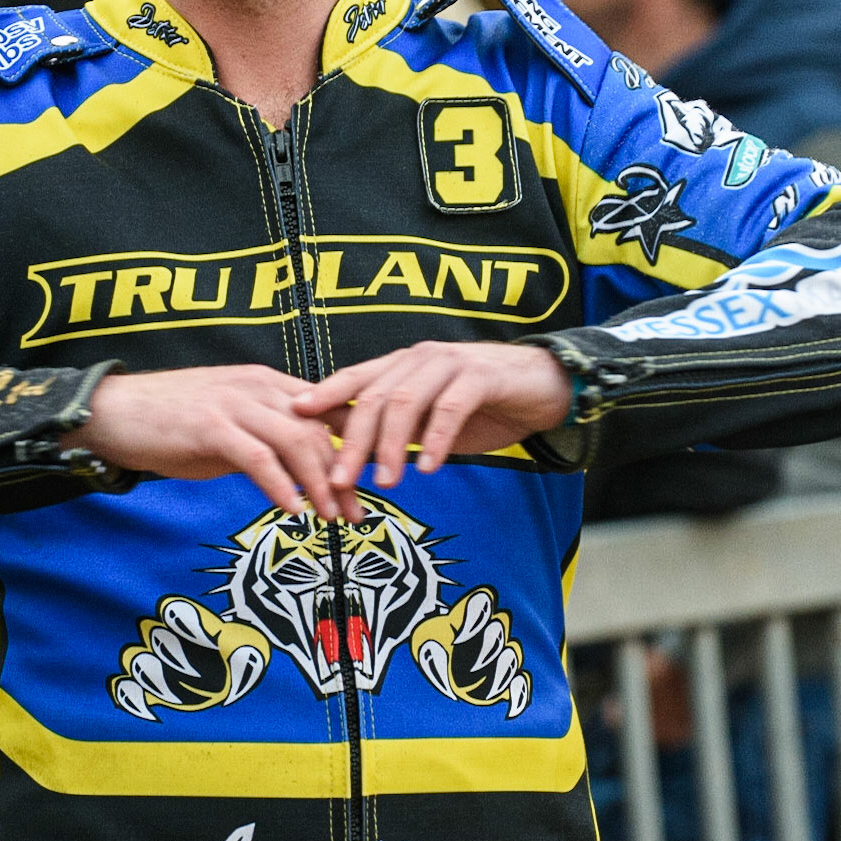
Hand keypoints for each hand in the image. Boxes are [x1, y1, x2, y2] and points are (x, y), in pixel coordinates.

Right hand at [73, 364, 345, 517]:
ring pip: (296, 442)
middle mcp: (258, 388)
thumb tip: (303, 473)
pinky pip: (258, 458)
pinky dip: (280, 487)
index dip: (355, 446)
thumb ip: (267, 440)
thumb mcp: (231, 426)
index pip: (328, 410)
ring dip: (319, 485)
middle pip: (320, 430)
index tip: (369, 484)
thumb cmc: (172, 423)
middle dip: (344, 476)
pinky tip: (292, 511)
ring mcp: (235, 404)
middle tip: (356, 513)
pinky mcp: (211, 426)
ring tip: (330, 518)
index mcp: (269, 384)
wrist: (115, 413)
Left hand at [292, 340, 570, 501]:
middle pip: (374, 397)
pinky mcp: (481, 376)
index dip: (323, 394)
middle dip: (352, 440)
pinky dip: (436, 439)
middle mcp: (421, 358)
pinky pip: (450, 407)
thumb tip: (352, 455)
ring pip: (406, 400)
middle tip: (339, 479)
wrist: (546, 386)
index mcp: (404, 365)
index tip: (294, 417)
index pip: (355, 378)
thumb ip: (399, 427)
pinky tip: (428, 467)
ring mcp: (451, 364)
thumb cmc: (485, 404)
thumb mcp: (434, 418)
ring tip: (384, 482)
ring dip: (390, 445)